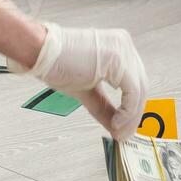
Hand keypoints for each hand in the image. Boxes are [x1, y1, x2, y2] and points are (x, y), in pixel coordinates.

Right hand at [8, 22, 146, 141]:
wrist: (40, 52)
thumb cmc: (57, 64)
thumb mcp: (88, 90)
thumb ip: (105, 107)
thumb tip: (117, 128)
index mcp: (118, 48)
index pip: (135, 82)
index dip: (132, 109)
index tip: (124, 129)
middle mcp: (124, 44)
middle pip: (141, 86)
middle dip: (134, 116)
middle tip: (124, 135)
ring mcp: (122, 49)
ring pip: (139, 90)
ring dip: (131, 117)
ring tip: (119, 132)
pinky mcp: (117, 58)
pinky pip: (132, 91)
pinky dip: (127, 111)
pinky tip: (116, 123)